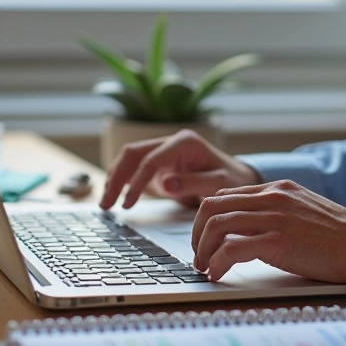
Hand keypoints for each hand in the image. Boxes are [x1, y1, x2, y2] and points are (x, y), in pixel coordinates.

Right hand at [100, 130, 261, 209]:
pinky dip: (122, 181)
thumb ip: (194, 182)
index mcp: (185, 142)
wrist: (239, 178)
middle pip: (133, 153)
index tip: (128, 203)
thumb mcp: (220, 183)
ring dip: (114, 179)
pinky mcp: (159, 163)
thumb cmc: (233, 180)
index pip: (151, 159)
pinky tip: (113, 197)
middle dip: (116, 178)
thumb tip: (165, 184)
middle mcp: (171, 142)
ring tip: (105, 204)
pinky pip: (134, 168)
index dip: (137, 181)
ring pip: (129, 159)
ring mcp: (163, 151)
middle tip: (106, 204)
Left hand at [191, 180, 345, 282]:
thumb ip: (277, 213)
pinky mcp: (277, 241)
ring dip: (202, 249)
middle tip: (198, 254)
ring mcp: (274, 217)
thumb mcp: (304, 212)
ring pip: (216, 224)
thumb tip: (250, 231)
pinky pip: (231, 248)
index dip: (208, 218)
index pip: (226, 194)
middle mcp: (271, 197)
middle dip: (197, 232)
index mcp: (277, 188)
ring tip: (204, 267)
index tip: (204, 239)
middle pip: (212, 206)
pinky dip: (217, 263)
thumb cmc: (340, 236)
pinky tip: (217, 274)